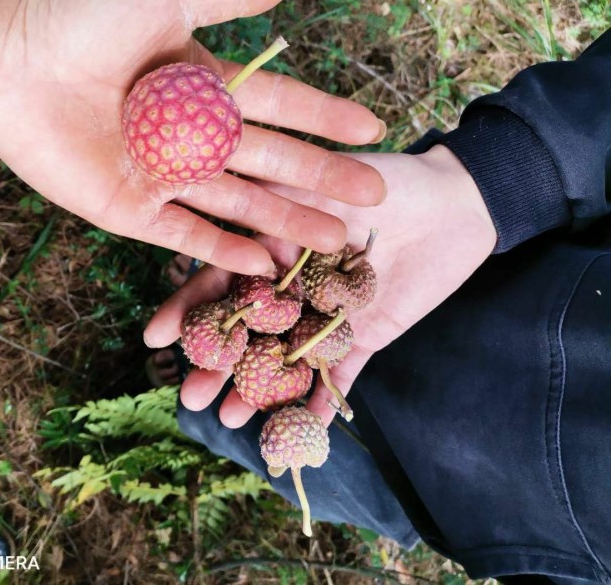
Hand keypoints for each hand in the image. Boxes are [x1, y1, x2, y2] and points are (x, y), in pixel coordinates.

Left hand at [0, 0, 387, 274]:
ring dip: (286, 222)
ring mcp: (163, 176)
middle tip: (374, 195)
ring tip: (335, 240)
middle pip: (271, 162)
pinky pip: (186, 235)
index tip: (372, 129)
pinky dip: (223, 251)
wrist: (7, 61)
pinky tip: (262, 264)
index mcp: (204, 84)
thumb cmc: (80, 18)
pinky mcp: (131, 210)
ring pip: (239, 204)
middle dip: (321, 178)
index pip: (281, 104)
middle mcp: (191, 133)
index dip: (326, 117)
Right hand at [144, 145, 497, 426]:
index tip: (156, 338)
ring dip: (257, 392)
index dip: (188, 310)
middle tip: (189, 399)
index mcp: (274, 249)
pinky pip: (339, 375)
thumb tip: (212, 218)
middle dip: (216, 366)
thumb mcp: (320, 183)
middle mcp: (293, 288)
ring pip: (283, 360)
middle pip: (246, 333)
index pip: (221, 281)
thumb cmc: (386, 182)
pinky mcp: (364, 336)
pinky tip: (301, 431)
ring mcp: (325, 316)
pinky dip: (322, 402)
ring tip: (228, 421)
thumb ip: (273, 203)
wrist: (456, 203)